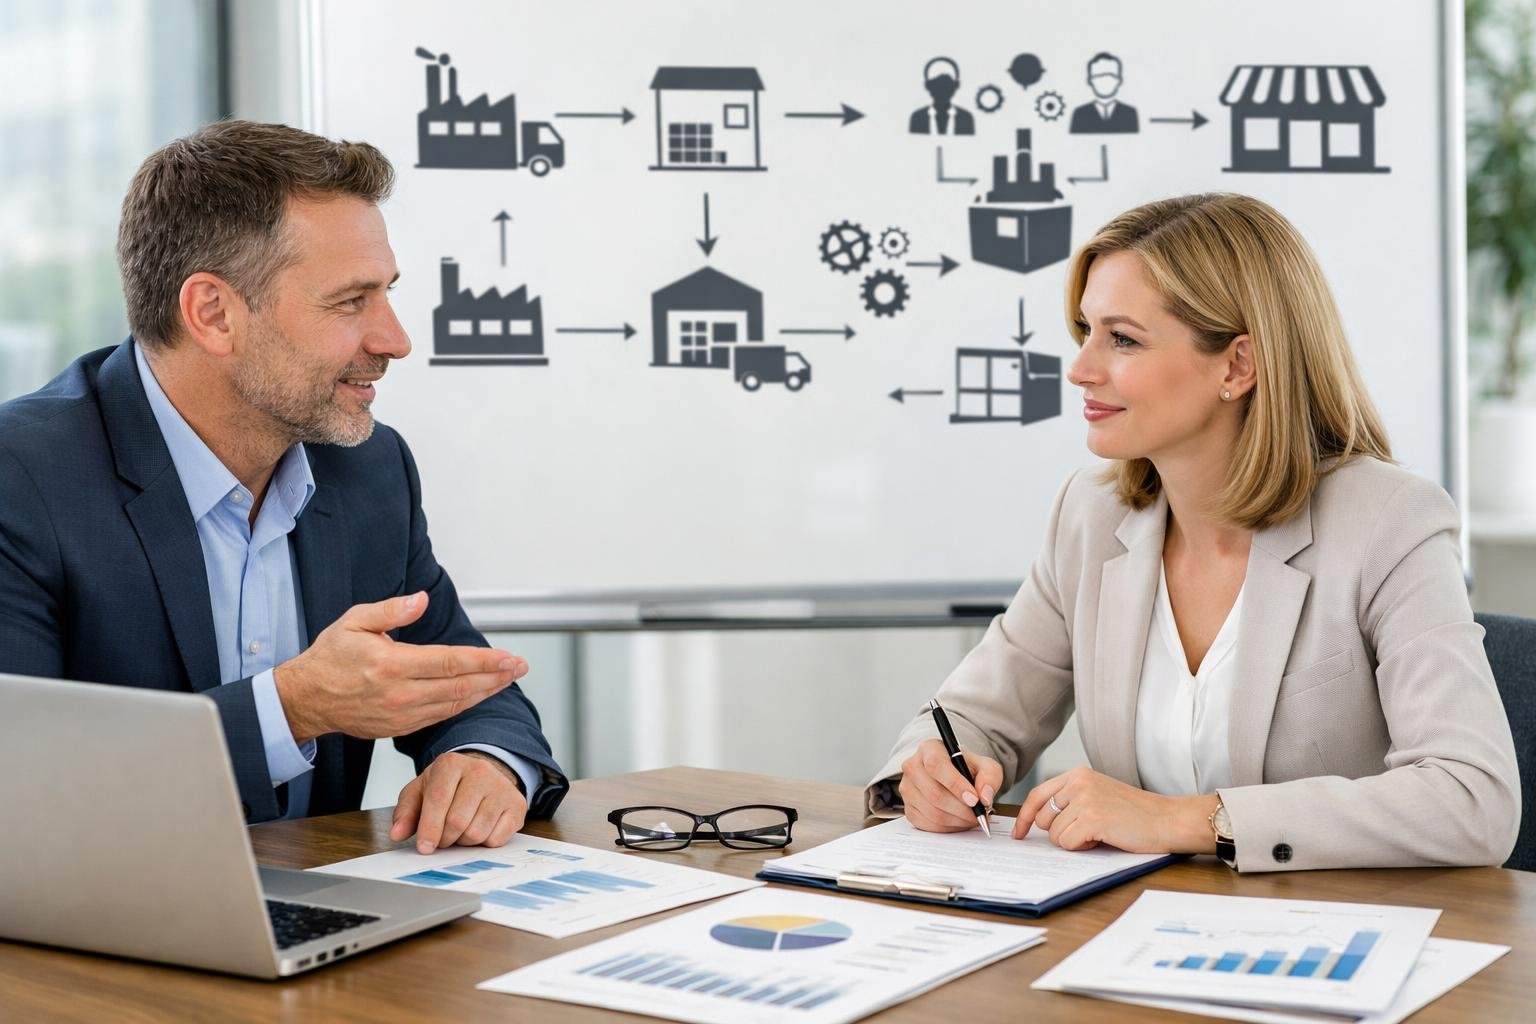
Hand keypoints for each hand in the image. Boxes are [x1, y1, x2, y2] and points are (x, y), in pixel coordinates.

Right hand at [273, 591, 526, 743]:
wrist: (306, 700)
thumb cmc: (330, 658)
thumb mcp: (354, 621)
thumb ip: (391, 610)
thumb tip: (421, 600)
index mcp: (391, 665)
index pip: (450, 663)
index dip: (485, 661)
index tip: (510, 657)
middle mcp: (400, 694)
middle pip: (461, 687)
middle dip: (496, 677)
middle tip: (521, 666)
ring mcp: (401, 715)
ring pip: (454, 705)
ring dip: (486, 692)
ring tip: (509, 679)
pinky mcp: (399, 728)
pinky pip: (440, 716)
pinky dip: (464, 706)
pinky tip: (479, 695)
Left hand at [389, 750, 527, 853]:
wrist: (479, 777)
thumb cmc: (446, 787)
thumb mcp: (420, 792)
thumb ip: (406, 813)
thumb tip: (397, 834)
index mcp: (451, 764)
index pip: (438, 800)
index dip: (429, 828)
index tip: (424, 848)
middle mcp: (480, 771)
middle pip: (457, 821)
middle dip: (445, 838)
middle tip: (442, 838)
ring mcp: (501, 787)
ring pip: (477, 833)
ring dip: (464, 841)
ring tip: (461, 830)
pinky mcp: (517, 804)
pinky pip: (496, 839)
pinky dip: (484, 842)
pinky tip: (480, 829)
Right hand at [897, 738, 1002, 833]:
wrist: (955, 777)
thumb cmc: (967, 769)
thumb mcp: (985, 766)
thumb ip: (990, 777)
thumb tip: (984, 797)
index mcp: (929, 749)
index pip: (936, 765)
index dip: (955, 784)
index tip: (974, 799)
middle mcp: (913, 766)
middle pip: (934, 793)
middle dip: (961, 809)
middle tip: (978, 815)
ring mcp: (907, 789)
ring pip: (932, 812)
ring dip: (957, 820)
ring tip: (971, 818)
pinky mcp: (908, 808)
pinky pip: (927, 824)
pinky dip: (947, 828)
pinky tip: (958, 821)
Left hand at [1013, 765, 1218, 852]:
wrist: (1167, 819)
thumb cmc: (1135, 813)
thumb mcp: (1097, 794)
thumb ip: (1071, 800)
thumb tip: (1037, 821)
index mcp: (1077, 774)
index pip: (1037, 795)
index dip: (1025, 817)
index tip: (1019, 834)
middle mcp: (1077, 782)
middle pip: (1043, 818)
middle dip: (1059, 832)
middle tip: (1086, 832)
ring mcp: (1084, 799)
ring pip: (1055, 834)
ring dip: (1074, 841)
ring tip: (1099, 833)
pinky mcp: (1092, 818)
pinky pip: (1068, 843)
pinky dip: (1082, 847)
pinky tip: (1103, 838)